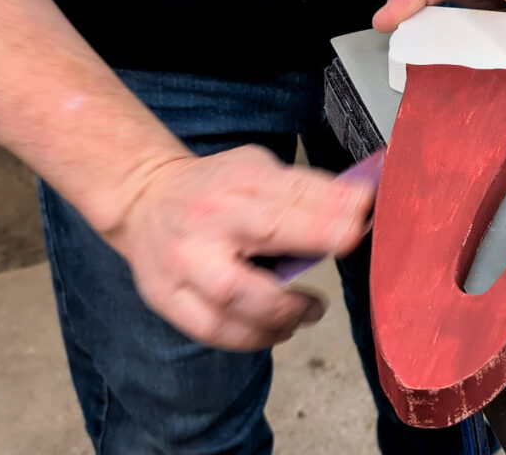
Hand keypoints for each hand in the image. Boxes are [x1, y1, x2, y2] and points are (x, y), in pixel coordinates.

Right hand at [103, 145, 374, 350]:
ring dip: (284, 312)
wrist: (143, 199)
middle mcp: (207, 220)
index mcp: (235, 182)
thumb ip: (305, 190)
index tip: (361, 220)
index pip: (290, 195)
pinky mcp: (167, 298)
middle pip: (262, 235)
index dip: (330, 211)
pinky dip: (254, 336)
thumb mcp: (258, 168)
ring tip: (310, 311)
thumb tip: (359, 207)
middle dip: (311, 246)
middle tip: (343, 257)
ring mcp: (182, 262)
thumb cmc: (214, 187)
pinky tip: (277, 328)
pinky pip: (215, 330)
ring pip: (236, 297)